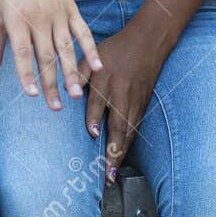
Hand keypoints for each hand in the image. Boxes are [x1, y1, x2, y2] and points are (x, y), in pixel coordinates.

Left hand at [0, 0, 100, 111]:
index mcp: (17, 20)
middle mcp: (38, 18)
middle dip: (52, 83)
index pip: (23, 52)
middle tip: (57, 107)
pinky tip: (98, 66)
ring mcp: (57, 13)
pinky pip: (83, 31)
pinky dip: (91, 48)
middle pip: (47, 56)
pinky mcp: (71, 8)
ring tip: (77, 94)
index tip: (33, 95)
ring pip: (66, 47)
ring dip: (72, 72)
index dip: (28, 74)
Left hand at [83, 20, 170, 183]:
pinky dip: (128, 145)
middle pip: (118, 125)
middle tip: (106, 172)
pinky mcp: (142, 105)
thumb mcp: (94, 54)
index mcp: (106, 80)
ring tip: (112, 174)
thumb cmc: (116, 49)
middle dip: (112, 150)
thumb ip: (79, 73)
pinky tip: (121, 158)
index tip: (93, 133)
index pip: (98, 102)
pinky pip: (135, 128)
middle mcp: (121, 94)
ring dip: (120, 154)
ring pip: (128, 131)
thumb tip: (67, 92)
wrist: (148, 42)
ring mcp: (134, 101)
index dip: (95, 118)